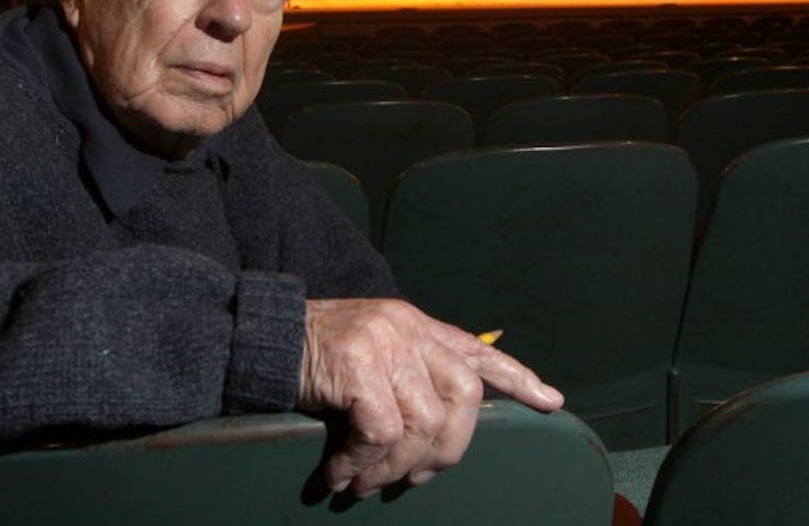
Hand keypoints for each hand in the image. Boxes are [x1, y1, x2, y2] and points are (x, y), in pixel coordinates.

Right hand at [298, 298, 562, 495]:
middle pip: (465, 395)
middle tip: (414, 479)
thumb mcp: (370, 353)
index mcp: (416, 326)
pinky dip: (363, 462)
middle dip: (448, 449)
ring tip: (363, 483)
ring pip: (424, 421)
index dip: (517, 377)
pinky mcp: (357, 363)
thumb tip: (435, 429)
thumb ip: (407, 374)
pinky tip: (339, 473)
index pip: (478, 351)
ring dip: (394, 467)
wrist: (257, 337)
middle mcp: (408, 328)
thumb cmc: (313, 357)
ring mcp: (385, 342)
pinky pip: (381, 431)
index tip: (551, 402)